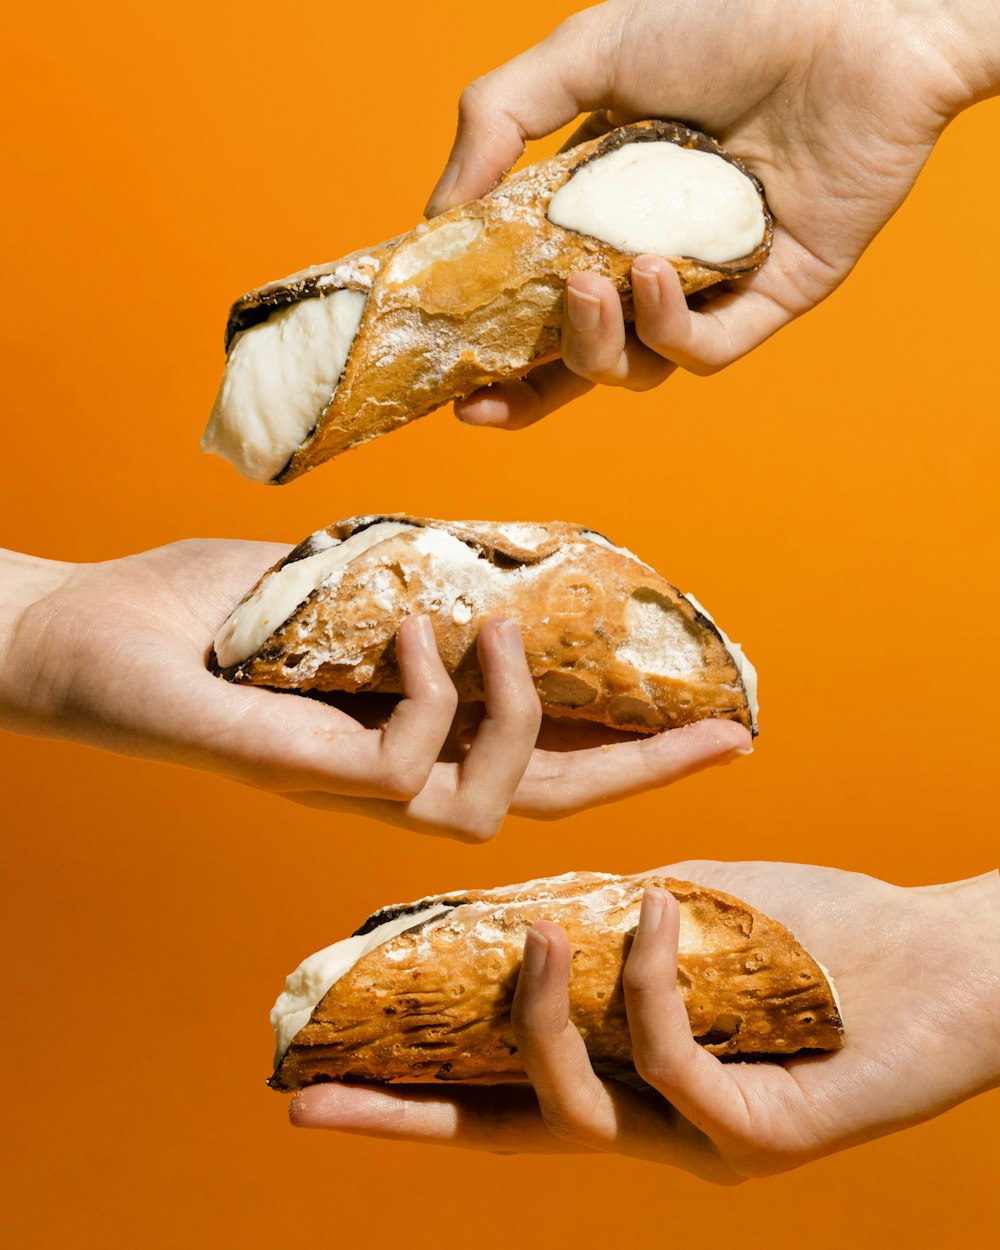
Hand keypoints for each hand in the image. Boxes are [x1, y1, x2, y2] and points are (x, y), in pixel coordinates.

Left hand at [0, 544, 749, 839]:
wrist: (79, 634)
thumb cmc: (196, 611)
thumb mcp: (331, 582)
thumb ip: (409, 584)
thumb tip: (498, 561)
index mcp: (405, 733)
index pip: (539, 756)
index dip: (629, 748)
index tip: (711, 719)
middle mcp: (386, 777)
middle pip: (543, 801)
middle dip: (645, 774)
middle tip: (727, 734)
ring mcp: (342, 786)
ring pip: (484, 807)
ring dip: (520, 713)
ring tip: (500, 625)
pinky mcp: (294, 772)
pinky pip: (400, 766)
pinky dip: (426, 690)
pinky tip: (404, 627)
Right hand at [290, 860, 999, 1177]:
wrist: (947, 957)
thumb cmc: (821, 932)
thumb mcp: (688, 915)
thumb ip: (608, 924)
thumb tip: (515, 905)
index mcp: (633, 1080)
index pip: (499, 1095)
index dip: (407, 1095)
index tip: (316, 1080)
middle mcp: (658, 1128)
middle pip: (506, 1136)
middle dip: (405, 1120)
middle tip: (314, 1090)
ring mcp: (707, 1143)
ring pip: (578, 1109)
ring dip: (540, 1013)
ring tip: (537, 926)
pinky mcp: (765, 1138)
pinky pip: (672, 1066)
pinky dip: (649, 982)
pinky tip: (659, 908)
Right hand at [426, 0, 999, 429]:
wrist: (853, 11)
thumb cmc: (726, 18)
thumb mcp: (588, 53)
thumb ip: (499, 120)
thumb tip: (436, 215)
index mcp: (601, 212)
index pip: (536, 300)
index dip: (489, 347)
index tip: (442, 373)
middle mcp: (650, 258)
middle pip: (577, 360)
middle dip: (523, 396)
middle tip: (477, 401)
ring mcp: (710, 284)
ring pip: (636, 369)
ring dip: (595, 346)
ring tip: (591, 283)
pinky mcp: (771, 296)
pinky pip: (705, 352)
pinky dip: (668, 328)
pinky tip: (655, 271)